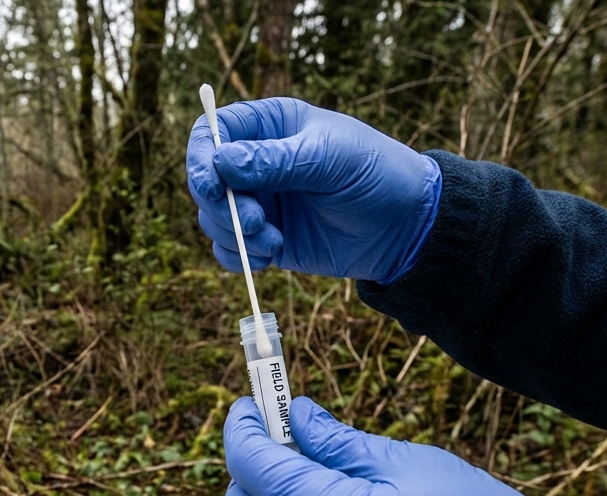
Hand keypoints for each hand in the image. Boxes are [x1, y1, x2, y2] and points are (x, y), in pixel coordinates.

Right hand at [186, 98, 441, 283]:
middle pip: (205, 180)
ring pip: (213, 218)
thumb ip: (275, 160)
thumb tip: (221, 161)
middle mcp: (255, 162)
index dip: (202, 158)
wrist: (404, 227)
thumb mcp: (329, 159)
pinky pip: (228, 251)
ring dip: (235, 235)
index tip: (213, 186)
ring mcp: (259, 201)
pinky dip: (239, 258)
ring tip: (274, 242)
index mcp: (269, 126)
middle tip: (259, 220)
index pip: (212, 132)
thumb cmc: (375, 174)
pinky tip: (271, 256)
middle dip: (223, 206)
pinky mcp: (265, 238)